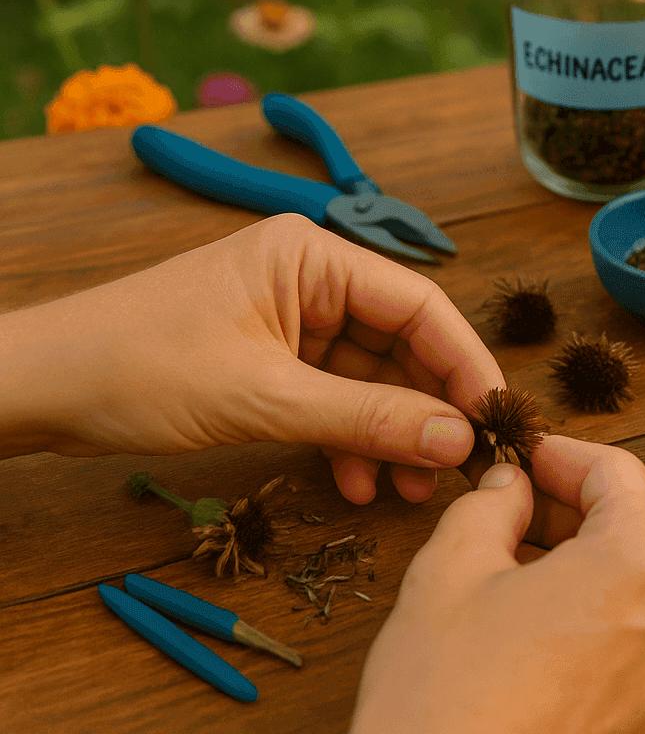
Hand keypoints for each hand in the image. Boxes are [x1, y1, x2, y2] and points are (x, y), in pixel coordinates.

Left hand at [0, 213, 500, 504]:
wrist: (38, 387)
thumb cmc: (137, 367)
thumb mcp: (265, 399)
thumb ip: (368, 417)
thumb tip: (457, 440)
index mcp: (314, 256)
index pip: (422, 305)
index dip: (465, 364)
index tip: (495, 421)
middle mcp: (311, 277)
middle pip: (402, 343)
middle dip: (428, 409)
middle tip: (455, 470)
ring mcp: (290, 316)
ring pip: (371, 376)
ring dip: (391, 432)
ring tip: (407, 492)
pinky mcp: (270, 355)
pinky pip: (333, 394)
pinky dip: (349, 437)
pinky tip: (355, 480)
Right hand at [351, 436, 644, 733]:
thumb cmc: (447, 701)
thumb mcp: (451, 570)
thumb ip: (489, 505)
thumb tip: (510, 487)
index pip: (618, 474)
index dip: (562, 455)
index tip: (523, 454)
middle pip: (633, 528)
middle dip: (568, 510)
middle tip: (506, 505)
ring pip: (634, 582)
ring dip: (579, 561)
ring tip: (508, 564)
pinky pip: (635, 635)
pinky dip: (592, 613)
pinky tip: (531, 618)